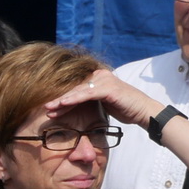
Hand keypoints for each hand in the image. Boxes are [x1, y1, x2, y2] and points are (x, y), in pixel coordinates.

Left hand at [41, 68, 160, 129]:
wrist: (144, 112)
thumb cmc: (124, 109)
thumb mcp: (102, 103)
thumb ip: (89, 100)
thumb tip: (72, 105)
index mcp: (98, 78)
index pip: (76, 89)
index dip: (62, 99)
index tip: (49, 108)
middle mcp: (100, 76)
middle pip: (75, 89)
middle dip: (59, 100)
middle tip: (45, 108)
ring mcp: (105, 80)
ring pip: (78, 91)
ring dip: (62, 100)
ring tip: (49, 108)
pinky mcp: (108, 87)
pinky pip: (87, 94)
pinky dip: (74, 99)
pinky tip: (63, 104)